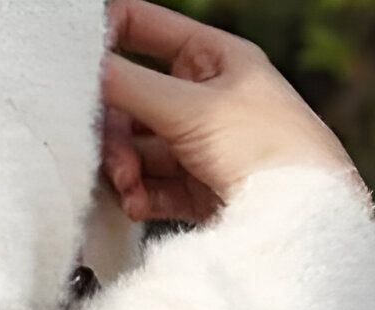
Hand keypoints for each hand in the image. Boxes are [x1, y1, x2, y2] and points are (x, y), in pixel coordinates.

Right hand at [101, 0, 363, 224]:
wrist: (298, 216)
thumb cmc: (267, 146)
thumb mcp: (193, 107)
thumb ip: (130, 86)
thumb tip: (82, 68)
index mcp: (211, 58)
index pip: (146, 28)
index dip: (109, 37)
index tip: (76, 63)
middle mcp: (201, 97)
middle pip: (129, 104)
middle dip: (115, 135)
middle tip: (116, 161)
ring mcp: (194, 144)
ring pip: (133, 150)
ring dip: (124, 172)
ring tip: (132, 191)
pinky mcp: (191, 188)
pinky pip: (146, 187)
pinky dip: (138, 197)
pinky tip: (141, 207)